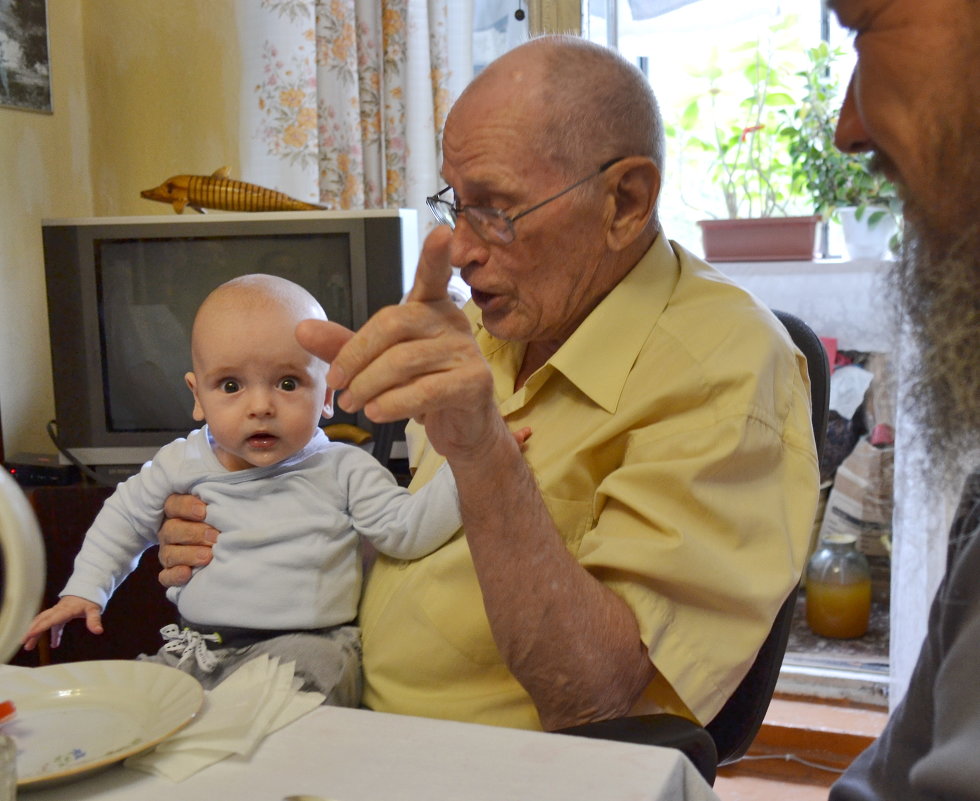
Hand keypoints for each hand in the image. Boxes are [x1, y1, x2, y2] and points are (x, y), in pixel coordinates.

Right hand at [23, 595, 102, 650]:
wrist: (89, 588)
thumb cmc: (91, 599)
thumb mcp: (94, 609)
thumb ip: (94, 620)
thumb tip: (98, 631)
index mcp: (65, 610)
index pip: (51, 620)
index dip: (40, 627)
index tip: (31, 634)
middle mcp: (58, 610)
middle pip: (42, 620)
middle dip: (32, 631)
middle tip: (24, 643)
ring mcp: (57, 611)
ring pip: (42, 621)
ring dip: (34, 632)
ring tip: (29, 645)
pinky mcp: (59, 613)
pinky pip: (50, 623)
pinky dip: (49, 633)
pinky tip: (54, 644)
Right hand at [157, 493, 217, 587]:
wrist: (222, 547)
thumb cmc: (222, 522)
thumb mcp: (220, 510)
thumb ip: (219, 506)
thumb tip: (232, 503)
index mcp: (177, 512)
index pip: (173, 505)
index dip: (186, 507)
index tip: (204, 511)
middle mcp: (169, 531)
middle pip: (171, 530)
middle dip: (194, 533)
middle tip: (215, 537)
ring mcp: (168, 553)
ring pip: (168, 554)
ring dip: (188, 555)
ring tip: (208, 556)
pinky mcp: (170, 573)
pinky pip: (166, 576)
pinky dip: (175, 576)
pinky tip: (188, 574)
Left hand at [296, 227, 503, 461]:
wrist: (460, 427)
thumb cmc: (421, 387)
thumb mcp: (376, 364)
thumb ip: (343, 346)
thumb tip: (302, 330)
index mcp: (430, 308)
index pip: (432, 276)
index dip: (435, 255)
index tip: (441, 232)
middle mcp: (453, 322)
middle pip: (394, 323)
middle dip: (356, 355)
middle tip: (338, 383)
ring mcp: (466, 351)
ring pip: (404, 361)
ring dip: (368, 386)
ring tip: (353, 404)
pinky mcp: (474, 382)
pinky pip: (425, 390)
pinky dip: (393, 404)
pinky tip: (376, 413)